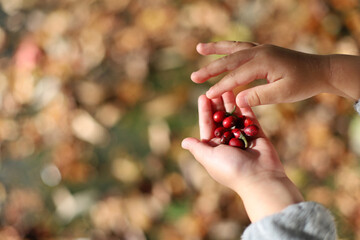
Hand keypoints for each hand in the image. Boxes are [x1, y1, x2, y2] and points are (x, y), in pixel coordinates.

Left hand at [182, 91, 302, 221]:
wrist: (260, 178)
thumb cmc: (231, 169)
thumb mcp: (209, 157)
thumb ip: (197, 147)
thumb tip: (184, 141)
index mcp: (214, 147)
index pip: (207, 125)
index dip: (205, 111)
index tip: (203, 96)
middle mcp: (227, 141)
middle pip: (221, 118)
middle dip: (217, 104)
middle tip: (216, 87)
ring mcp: (242, 137)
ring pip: (234, 116)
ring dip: (230, 103)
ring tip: (228, 87)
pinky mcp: (256, 134)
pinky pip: (249, 118)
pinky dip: (245, 108)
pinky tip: (241, 95)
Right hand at [191, 41, 359, 106]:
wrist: (321, 69)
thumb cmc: (304, 83)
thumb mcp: (283, 93)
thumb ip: (259, 96)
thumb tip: (236, 101)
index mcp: (264, 62)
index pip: (236, 76)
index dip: (220, 86)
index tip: (207, 96)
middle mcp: (260, 51)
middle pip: (230, 59)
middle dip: (210, 68)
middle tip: (194, 77)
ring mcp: (262, 49)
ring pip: (234, 48)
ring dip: (216, 49)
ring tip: (199, 48)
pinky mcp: (264, 50)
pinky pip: (241, 47)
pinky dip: (228, 48)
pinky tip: (221, 50)